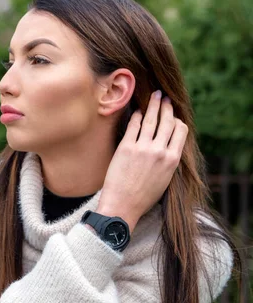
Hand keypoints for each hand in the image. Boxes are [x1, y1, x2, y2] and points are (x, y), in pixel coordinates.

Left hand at [97, 90, 188, 232]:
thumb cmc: (143, 198)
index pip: (181, 131)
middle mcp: (159, 152)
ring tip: (154, 95)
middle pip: (167, 121)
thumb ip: (168, 162)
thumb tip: (170, 147)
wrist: (122, 207)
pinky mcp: (126, 148)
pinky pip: (133, 125)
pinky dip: (136, 115)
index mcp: (172, 160)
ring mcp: (142, 148)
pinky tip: (136, 111)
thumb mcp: (164, 180)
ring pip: (151, 119)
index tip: (173, 116)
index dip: (177, 121)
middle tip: (164, 98)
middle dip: (167, 107)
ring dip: (153, 104)